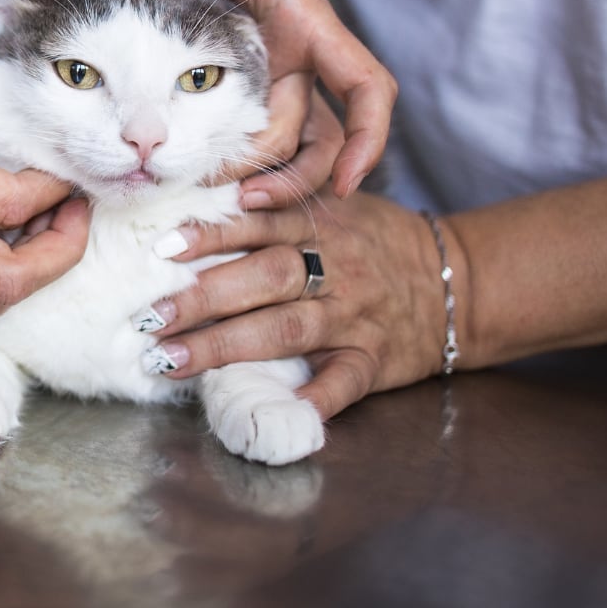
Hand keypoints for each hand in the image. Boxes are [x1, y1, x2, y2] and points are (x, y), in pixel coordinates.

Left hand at [134, 0, 395, 196]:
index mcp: (308, 23)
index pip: (366, 87)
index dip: (369, 137)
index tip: (348, 183)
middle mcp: (294, 58)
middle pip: (318, 137)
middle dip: (293, 176)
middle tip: (244, 204)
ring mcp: (262, 78)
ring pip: (282, 151)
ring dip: (260, 181)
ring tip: (217, 200)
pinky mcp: (225, 91)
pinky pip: (240, 143)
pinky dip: (228, 169)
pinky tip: (196, 185)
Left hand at [137, 192, 452, 418]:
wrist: (457, 281)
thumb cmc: (375, 242)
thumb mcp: (335, 208)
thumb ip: (279, 202)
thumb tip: (203, 196)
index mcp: (321, 226)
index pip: (259, 226)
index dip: (212, 234)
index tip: (163, 248)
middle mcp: (335, 268)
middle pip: (263, 279)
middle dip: (202, 299)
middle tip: (149, 317)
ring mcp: (354, 316)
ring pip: (286, 330)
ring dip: (225, 347)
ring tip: (171, 361)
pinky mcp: (375, 359)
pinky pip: (345, 382)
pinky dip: (316, 398)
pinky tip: (281, 411)